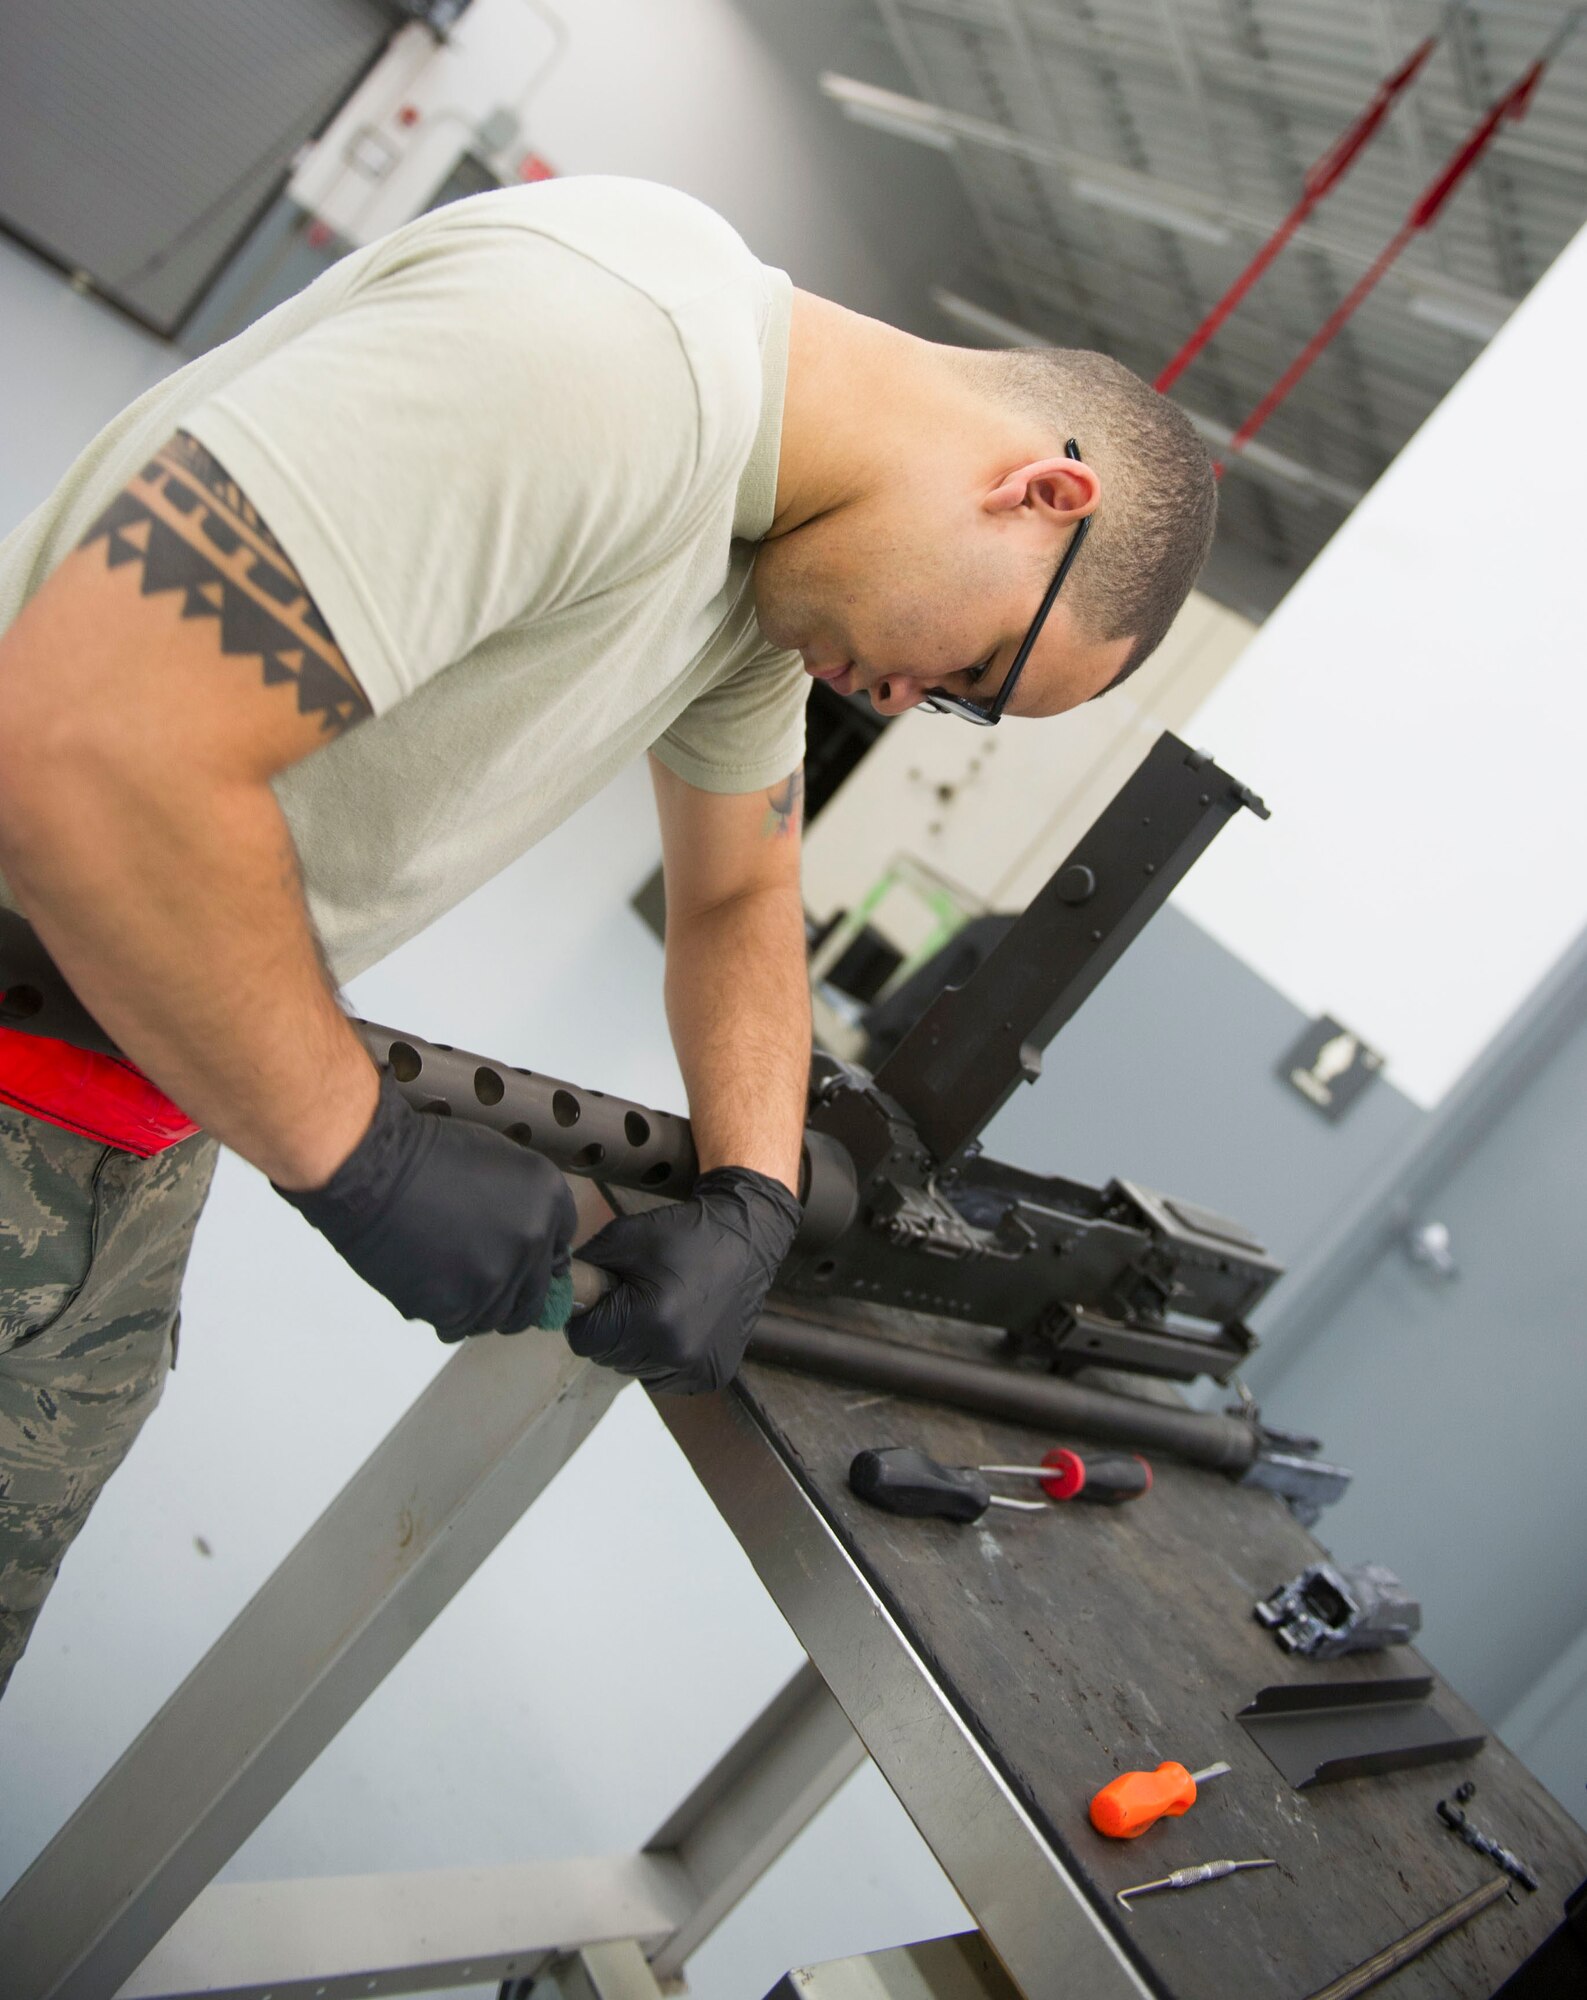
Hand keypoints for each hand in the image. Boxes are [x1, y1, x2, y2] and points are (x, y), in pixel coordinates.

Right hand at [276, 1068, 576, 1340]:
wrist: (371, 1169)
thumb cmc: (423, 1154)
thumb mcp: (496, 1160)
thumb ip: (523, 1202)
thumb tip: (530, 1240)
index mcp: (548, 1199)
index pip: (560, 1252)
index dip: (537, 1261)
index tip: (519, 1264)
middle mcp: (532, 1242)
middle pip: (535, 1295)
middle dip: (514, 1297)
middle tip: (485, 1288)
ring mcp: (496, 1278)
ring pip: (497, 1317)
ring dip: (477, 1308)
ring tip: (448, 1284)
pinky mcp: (457, 1306)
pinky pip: (458, 1327)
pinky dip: (444, 1316)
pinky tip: (427, 1291)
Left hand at [568, 1166, 800, 1393]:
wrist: (745, 1241)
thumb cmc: (683, 1235)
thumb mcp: (623, 1237)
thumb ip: (584, 1267)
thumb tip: (558, 1291)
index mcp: (650, 1319)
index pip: (584, 1340)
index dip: (587, 1316)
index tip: (604, 1296)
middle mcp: (674, 1354)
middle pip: (607, 1358)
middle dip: (610, 1330)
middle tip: (633, 1299)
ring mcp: (695, 1371)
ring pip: (634, 1369)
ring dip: (635, 1345)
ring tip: (659, 1309)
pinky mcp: (710, 1378)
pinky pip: (662, 1377)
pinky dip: (661, 1356)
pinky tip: (678, 1326)